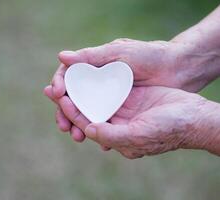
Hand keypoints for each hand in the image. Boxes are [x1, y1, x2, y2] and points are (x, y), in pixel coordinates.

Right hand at [44, 38, 210, 141]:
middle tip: (62, 125)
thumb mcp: (120, 53)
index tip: (56, 94)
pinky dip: (98, 130)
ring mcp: (109, 96)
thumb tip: (61, 57)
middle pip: (74, 98)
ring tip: (76, 136)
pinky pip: (104, 121)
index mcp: (95, 66)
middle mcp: (98, 82)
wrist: (179, 69)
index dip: (59, 85)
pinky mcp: (120, 109)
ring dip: (78, 124)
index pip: (69, 75)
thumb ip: (92, 57)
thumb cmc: (150, 56)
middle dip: (65, 112)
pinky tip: (96, 138)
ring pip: (86, 112)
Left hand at [56, 86, 212, 157]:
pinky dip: (94, 80)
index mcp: (113, 134)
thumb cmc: (168, 130)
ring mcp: (120, 107)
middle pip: (85, 110)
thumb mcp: (139, 135)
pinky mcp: (127, 94)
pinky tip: (83, 70)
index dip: (71, 112)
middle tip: (50, 90)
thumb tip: (88, 130)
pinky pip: (106, 86)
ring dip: (77, 89)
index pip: (86, 124)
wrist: (192, 115)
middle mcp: (113, 121)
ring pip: (92, 97)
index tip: (60, 99)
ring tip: (62, 78)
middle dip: (68, 101)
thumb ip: (112, 135)